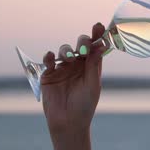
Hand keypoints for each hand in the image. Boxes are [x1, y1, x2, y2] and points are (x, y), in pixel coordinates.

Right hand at [40, 23, 106, 137]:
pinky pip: (48, 61)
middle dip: (82, 41)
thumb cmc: (85, 105)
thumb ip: (94, 65)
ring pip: (64, 50)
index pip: (95, 47)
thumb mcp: (93, 84)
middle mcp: (77, 64)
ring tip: (70, 57)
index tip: (98, 26)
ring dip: (67, 50)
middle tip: (84, 46)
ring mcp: (63, 68)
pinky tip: (52, 56)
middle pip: (80, 45)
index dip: (96, 35)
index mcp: (91, 65)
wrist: (69, 123)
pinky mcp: (48, 75)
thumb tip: (101, 45)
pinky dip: (49, 57)